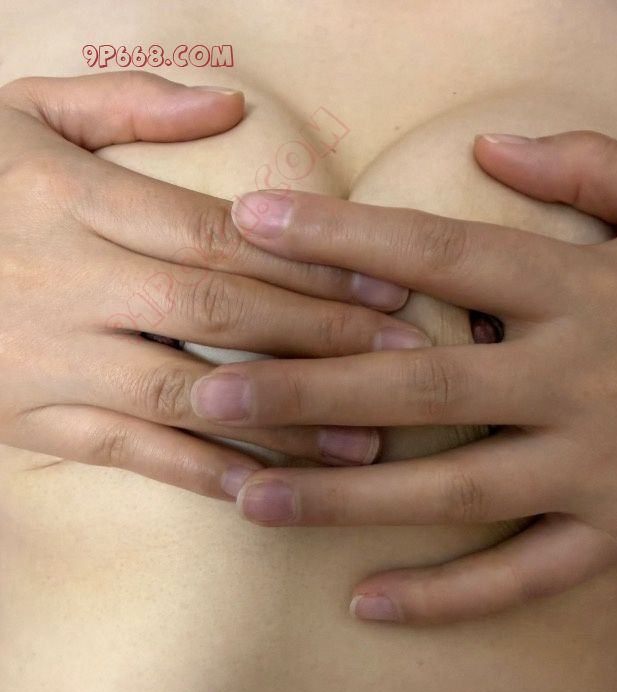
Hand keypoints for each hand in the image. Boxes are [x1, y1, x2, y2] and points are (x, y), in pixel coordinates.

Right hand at [0, 73, 423, 495]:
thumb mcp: (18, 113)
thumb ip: (123, 103)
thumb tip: (228, 105)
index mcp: (75, 200)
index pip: (218, 237)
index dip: (310, 266)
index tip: (387, 285)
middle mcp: (70, 282)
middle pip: (220, 316)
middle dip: (321, 341)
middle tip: (404, 362)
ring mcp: (52, 360)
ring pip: (188, 396)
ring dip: (284, 422)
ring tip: (365, 443)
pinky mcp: (33, 419)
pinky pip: (129, 454)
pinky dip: (201, 474)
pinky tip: (267, 489)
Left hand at [195, 131, 616, 621]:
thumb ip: (589, 168)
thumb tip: (490, 148)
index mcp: (585, 288)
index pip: (441, 254)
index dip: (343, 238)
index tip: (254, 225)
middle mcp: (581, 377)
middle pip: (422, 384)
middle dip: (310, 390)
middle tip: (212, 395)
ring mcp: (599, 466)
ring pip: (456, 491)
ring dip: (347, 500)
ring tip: (252, 502)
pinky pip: (522, 575)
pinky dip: (445, 597)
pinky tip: (365, 603)